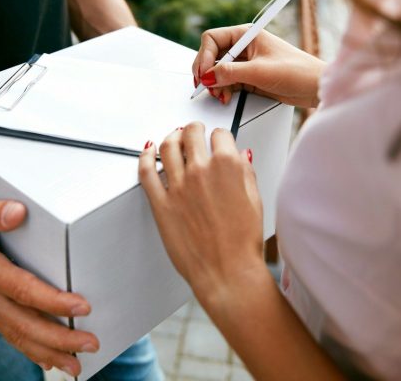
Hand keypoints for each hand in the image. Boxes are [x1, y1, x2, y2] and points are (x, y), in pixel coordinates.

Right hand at [0, 194, 96, 376]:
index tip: (82, 306)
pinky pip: (11, 333)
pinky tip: (52, 361)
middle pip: (23, 323)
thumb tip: (18, 213)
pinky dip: (32, 350)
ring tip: (77, 367)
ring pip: (17, 335)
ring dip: (49, 352)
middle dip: (59, 338)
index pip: (22, 290)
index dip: (53, 301)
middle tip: (91, 344)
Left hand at [138, 123, 266, 305]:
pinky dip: (145, 156)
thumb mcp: (255, 201)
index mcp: (228, 166)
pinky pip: (146, 171)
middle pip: (191, 134)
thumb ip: (246, 172)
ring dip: (171, 137)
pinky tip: (148, 152)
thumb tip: (241, 155)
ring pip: (167, 146)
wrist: (228, 271)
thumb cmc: (243, 243)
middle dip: (194, 129)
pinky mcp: (161, 203)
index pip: (220, 135)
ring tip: (174, 137)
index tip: (218, 140)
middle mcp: (201, 171)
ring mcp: (178, 186)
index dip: (220, 137)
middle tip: (193, 131)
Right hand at [193, 25, 325, 107]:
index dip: (205, 56)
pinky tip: (226, 97)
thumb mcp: (259, 72)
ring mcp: (246, 63)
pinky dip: (223, 90)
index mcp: (246, 34)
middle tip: (206, 87)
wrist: (315, 88)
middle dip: (207, 72)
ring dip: (214, 84)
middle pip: (212, 55)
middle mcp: (244, 46)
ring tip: (219, 95)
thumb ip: (230, 73)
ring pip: (218, 71)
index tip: (204, 73)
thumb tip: (208, 76)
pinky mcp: (249, 78)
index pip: (212, 39)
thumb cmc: (297, 71)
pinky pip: (227, 82)